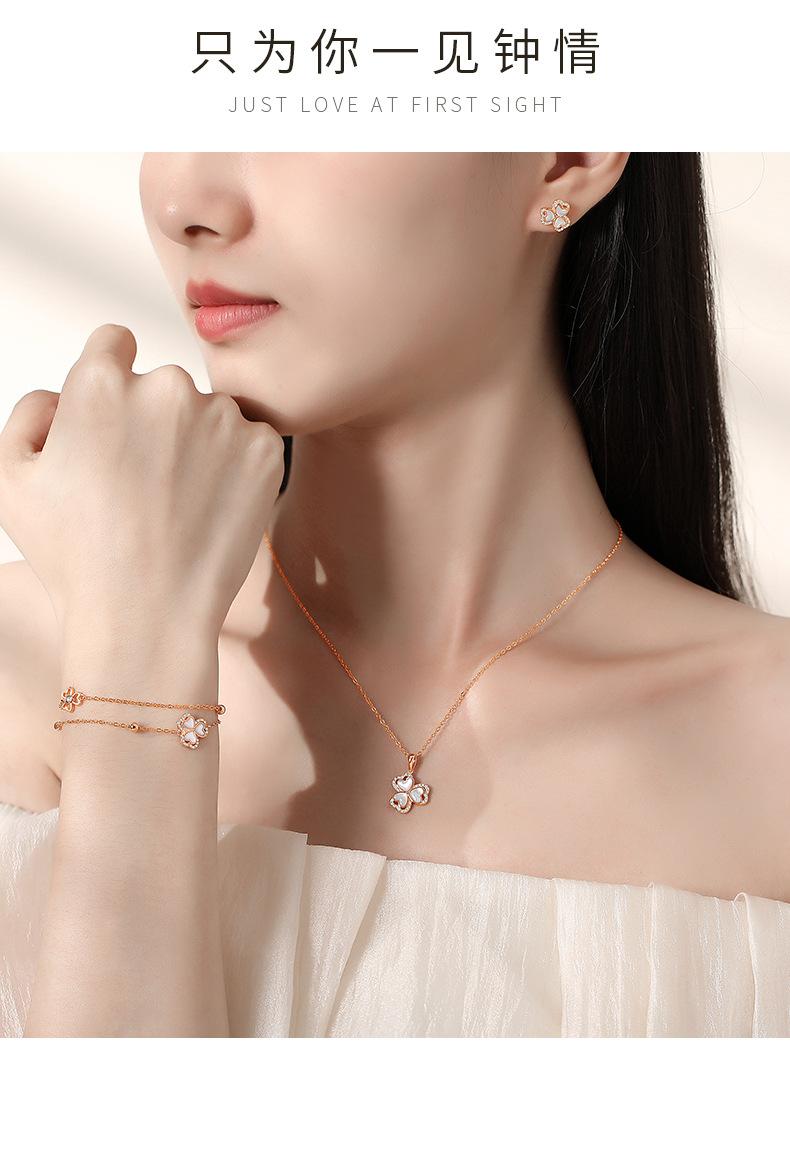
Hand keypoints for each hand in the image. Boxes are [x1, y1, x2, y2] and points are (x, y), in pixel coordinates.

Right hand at [0, 324, 284, 637]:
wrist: (147, 617)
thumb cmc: (72, 557)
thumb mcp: (10, 480)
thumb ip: (30, 414)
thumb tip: (63, 396)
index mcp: (102, 382)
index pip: (114, 342)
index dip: (110, 380)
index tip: (116, 422)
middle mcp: (167, 386)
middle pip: (164, 384)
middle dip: (154, 420)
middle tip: (142, 484)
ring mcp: (222, 418)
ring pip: (210, 415)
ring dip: (198, 444)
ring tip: (176, 506)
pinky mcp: (264, 450)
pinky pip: (248, 443)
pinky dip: (235, 469)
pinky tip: (209, 510)